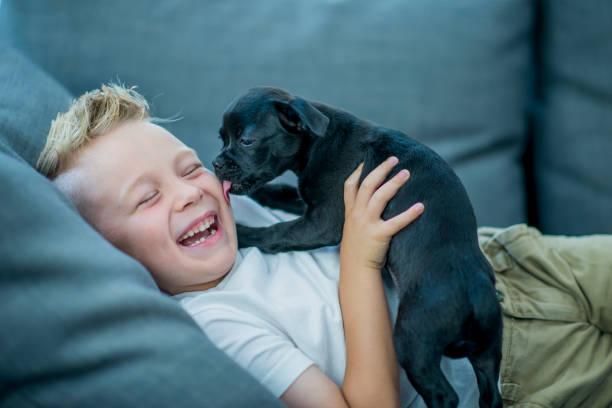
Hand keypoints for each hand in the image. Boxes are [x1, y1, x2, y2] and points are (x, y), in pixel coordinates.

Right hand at [341, 156, 423, 271]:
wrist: (356, 268)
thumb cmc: (358, 247)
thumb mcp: (353, 226)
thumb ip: (360, 212)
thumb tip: (374, 199)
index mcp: (351, 211)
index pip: (350, 185)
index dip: (359, 170)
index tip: (369, 159)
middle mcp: (357, 214)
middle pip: (368, 185)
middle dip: (381, 169)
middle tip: (394, 159)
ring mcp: (366, 224)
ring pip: (379, 197)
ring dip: (394, 183)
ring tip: (407, 173)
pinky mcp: (378, 235)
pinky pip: (396, 222)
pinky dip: (409, 214)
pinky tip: (421, 206)